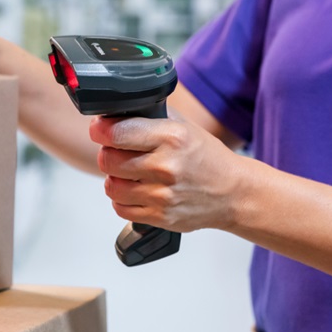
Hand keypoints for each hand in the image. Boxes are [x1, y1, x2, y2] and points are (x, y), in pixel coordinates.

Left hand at [90, 114, 243, 232]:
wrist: (233, 192)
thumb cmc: (206, 157)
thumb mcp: (182, 126)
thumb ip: (148, 118)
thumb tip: (112, 115)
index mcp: (171, 137)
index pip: (116, 133)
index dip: (100, 131)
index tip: (99, 130)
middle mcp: (166, 166)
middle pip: (108, 160)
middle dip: (108, 154)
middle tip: (118, 152)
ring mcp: (163, 195)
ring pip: (111, 186)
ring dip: (114, 178)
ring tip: (128, 173)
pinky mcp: (161, 217)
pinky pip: (121, 208)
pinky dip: (123, 199)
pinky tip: (136, 190)